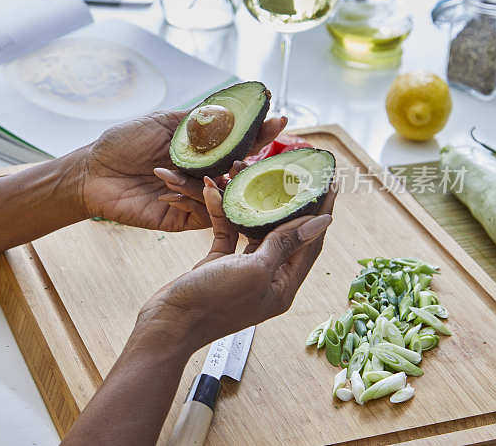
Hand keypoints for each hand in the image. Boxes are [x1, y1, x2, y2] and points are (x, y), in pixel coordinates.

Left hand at [80, 110, 284, 230]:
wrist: (93, 172)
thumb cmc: (123, 142)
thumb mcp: (163, 123)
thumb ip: (197, 121)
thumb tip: (235, 110)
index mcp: (202, 149)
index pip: (238, 141)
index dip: (260, 132)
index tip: (278, 118)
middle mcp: (203, 174)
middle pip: (238, 171)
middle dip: (252, 162)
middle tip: (263, 154)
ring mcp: (194, 197)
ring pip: (222, 193)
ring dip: (215, 180)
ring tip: (207, 170)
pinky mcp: (180, 219)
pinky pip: (201, 213)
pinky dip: (196, 200)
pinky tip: (176, 186)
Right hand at [136, 177, 336, 351]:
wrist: (168, 323)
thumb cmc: (213, 302)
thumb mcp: (254, 270)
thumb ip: (285, 244)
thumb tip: (322, 222)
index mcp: (283, 286)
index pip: (310, 243)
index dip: (321, 211)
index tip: (328, 181)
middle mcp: (267, 279)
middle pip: (285, 233)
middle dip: (287, 202)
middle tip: (294, 173)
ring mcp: (242, 272)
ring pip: (254, 229)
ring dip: (252, 204)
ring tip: (253, 174)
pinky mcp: (218, 265)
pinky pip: (227, 233)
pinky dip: (223, 213)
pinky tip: (216, 191)